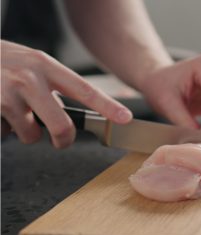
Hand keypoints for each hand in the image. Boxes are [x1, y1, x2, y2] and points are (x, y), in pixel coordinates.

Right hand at [1, 40, 131, 147]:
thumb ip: (55, 86)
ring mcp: (7, 94)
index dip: (108, 106)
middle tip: (60, 140)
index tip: (125, 118)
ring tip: (14, 113)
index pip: (84, 90)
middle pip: (61, 126)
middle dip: (63, 140)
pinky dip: (4, 130)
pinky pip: (6, 134)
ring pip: (30, 135)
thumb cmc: (4, 64)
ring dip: (24, 131)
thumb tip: (77, 113)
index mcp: (46, 66)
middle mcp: (29, 78)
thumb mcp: (33, 65)